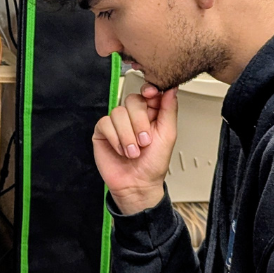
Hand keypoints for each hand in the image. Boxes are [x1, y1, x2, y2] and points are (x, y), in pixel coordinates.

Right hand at [92, 84, 177, 212]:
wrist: (137, 184)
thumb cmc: (153, 163)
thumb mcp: (168, 135)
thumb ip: (169, 109)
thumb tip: (171, 88)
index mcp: (151, 114)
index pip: (148, 92)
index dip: (149, 90)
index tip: (151, 94)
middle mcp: (133, 116)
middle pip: (133, 101)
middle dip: (140, 122)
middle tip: (145, 141)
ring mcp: (117, 123)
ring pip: (118, 112)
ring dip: (128, 135)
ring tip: (133, 152)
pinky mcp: (103, 132)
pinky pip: (105, 123)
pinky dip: (116, 139)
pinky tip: (121, 151)